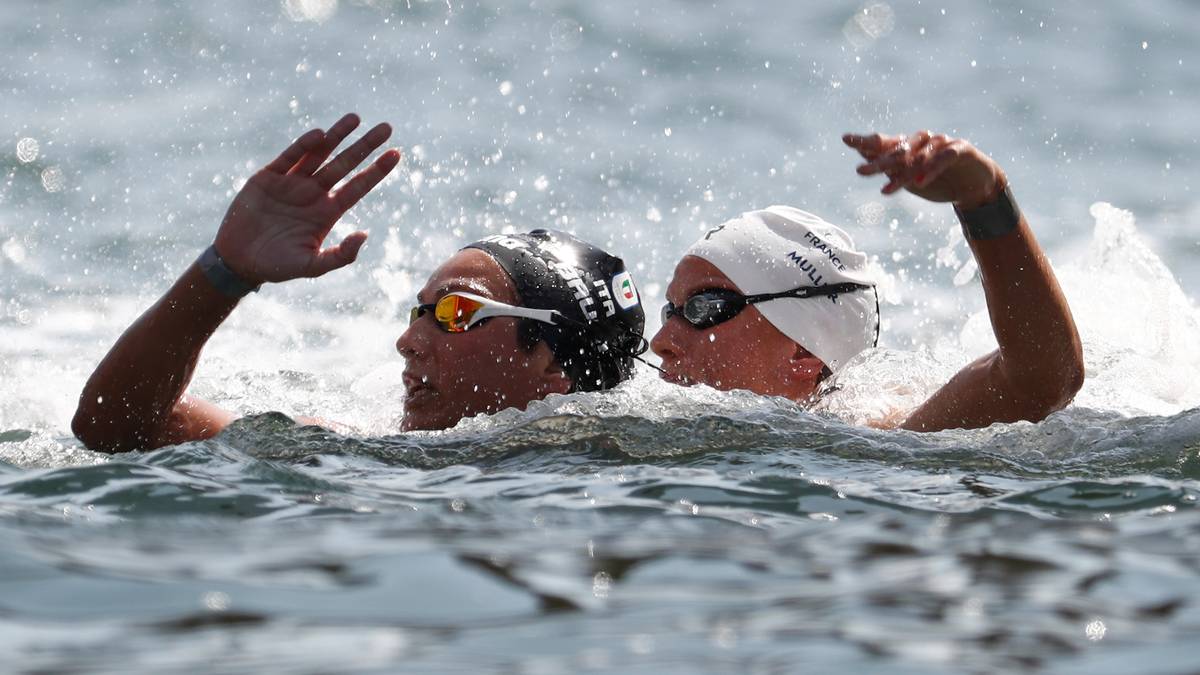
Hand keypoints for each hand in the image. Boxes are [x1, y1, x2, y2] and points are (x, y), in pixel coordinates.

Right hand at [213, 113, 400, 283]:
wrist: (239, 260)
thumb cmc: (278, 266)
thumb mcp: (312, 266)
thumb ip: (340, 255)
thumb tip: (365, 235)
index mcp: (327, 211)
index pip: (358, 186)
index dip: (377, 170)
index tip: (396, 154)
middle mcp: (314, 193)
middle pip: (345, 164)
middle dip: (365, 146)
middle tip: (387, 127)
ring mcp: (292, 182)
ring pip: (320, 154)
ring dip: (337, 136)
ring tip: (356, 118)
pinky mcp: (268, 177)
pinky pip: (289, 158)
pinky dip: (303, 146)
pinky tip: (320, 135)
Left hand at [843, 131, 1005, 209]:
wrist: (974, 187)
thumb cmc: (938, 182)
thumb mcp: (911, 179)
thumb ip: (891, 168)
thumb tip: (864, 157)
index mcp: (908, 148)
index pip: (883, 142)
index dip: (865, 141)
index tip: (846, 139)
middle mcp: (923, 141)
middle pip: (897, 150)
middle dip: (878, 162)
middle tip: (860, 172)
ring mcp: (942, 143)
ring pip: (919, 156)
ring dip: (903, 173)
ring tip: (887, 188)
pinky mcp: (960, 149)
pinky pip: (943, 158)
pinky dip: (931, 170)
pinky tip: (920, 182)